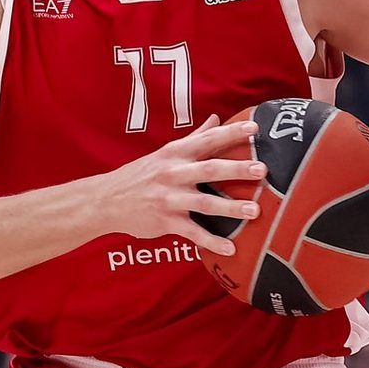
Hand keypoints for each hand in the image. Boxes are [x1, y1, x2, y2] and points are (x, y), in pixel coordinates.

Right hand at [100, 116, 264, 256]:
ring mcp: (169, 198)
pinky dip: (211, 241)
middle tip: (262, 169)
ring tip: (255, 211)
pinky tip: (231, 249)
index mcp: (176, 154)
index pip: (207, 140)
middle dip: (237, 169)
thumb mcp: (165, 153)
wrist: (106, 200)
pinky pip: (192, 232)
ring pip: (204, 203)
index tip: (254, 128)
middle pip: (209, 169)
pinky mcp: (165, 221)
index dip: (231, 133)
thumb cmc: (140, 174)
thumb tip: (217, 119)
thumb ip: (194, 138)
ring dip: (230, 207)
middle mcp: (173, 173)